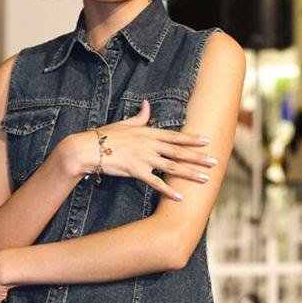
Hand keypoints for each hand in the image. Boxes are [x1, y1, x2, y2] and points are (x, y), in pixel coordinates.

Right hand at [60, 99, 216, 200]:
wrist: (86, 148)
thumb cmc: (103, 136)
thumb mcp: (123, 123)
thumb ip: (140, 117)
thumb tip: (148, 105)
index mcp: (147, 132)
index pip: (175, 137)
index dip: (192, 140)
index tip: (207, 141)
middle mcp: (149, 144)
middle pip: (179, 152)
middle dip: (198, 158)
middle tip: (215, 162)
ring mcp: (143, 158)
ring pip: (172, 167)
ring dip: (190, 174)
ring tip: (205, 179)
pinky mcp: (135, 171)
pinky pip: (156, 182)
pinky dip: (168, 191)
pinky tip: (180, 197)